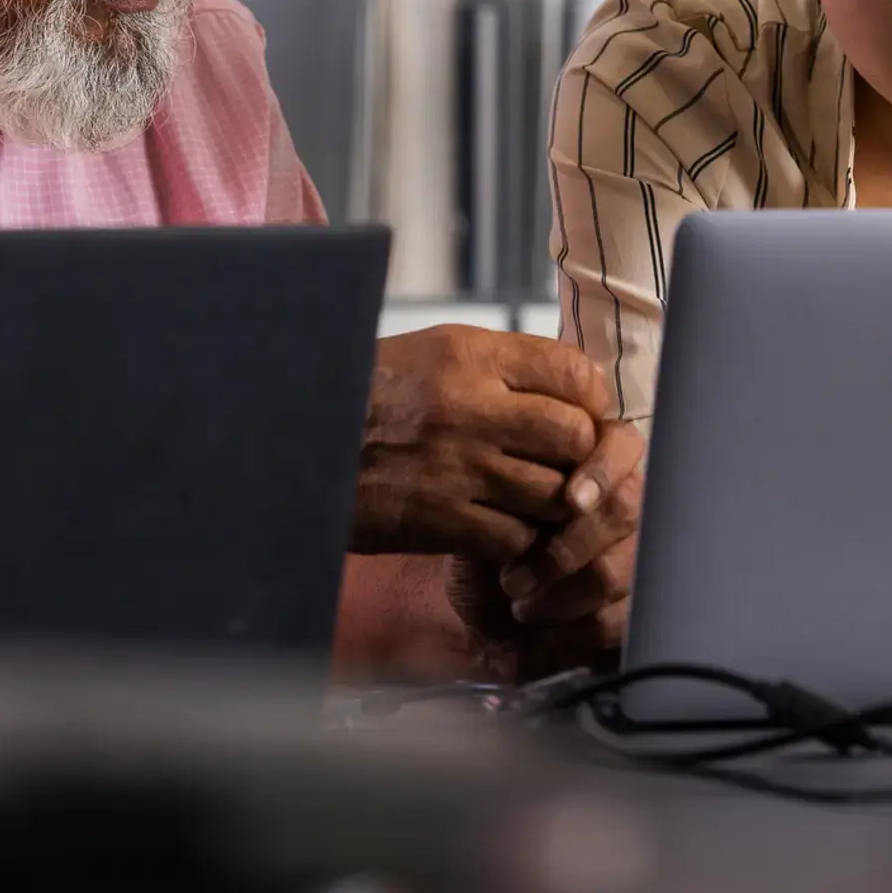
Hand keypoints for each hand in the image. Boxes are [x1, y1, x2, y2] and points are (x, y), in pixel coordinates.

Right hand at [358, 326, 612, 559]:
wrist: (300, 439)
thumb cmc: (372, 395)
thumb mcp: (433, 353)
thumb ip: (502, 365)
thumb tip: (574, 387)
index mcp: (469, 354)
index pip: (573, 371)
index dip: (591, 400)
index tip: (584, 415)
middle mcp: (469, 406)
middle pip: (575, 436)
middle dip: (579, 456)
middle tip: (565, 465)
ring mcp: (457, 465)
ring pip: (553, 493)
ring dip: (552, 503)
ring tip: (533, 500)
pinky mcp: (440, 518)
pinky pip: (516, 537)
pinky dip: (519, 539)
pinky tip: (501, 528)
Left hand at [495, 420, 646, 672]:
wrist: (471, 615)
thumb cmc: (480, 546)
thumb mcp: (483, 507)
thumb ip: (516, 483)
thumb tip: (546, 479)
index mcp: (591, 463)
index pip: (622, 445)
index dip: (602, 470)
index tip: (570, 500)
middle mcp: (625, 503)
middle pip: (624, 511)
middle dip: (564, 549)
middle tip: (512, 578)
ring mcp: (637, 557)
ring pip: (617, 571)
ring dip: (560, 596)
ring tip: (521, 606)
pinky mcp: (634, 611)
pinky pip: (619, 618)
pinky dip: (576, 629)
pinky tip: (549, 630)